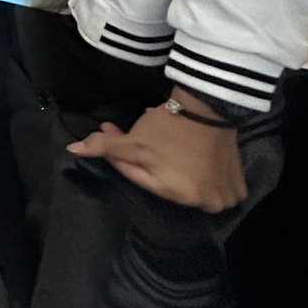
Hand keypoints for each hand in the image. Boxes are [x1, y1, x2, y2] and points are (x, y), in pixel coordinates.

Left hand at [67, 89, 248, 211]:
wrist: (210, 105)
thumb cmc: (169, 128)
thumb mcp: (133, 141)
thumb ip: (104, 148)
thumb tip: (72, 150)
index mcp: (179, 196)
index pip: (139, 178)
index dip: (125, 157)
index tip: (119, 134)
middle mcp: (205, 202)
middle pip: (163, 178)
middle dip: (146, 157)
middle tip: (143, 134)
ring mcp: (224, 192)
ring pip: (185, 177)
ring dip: (169, 160)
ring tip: (163, 138)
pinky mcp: (236, 180)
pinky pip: (208, 177)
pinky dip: (195, 164)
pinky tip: (185, 146)